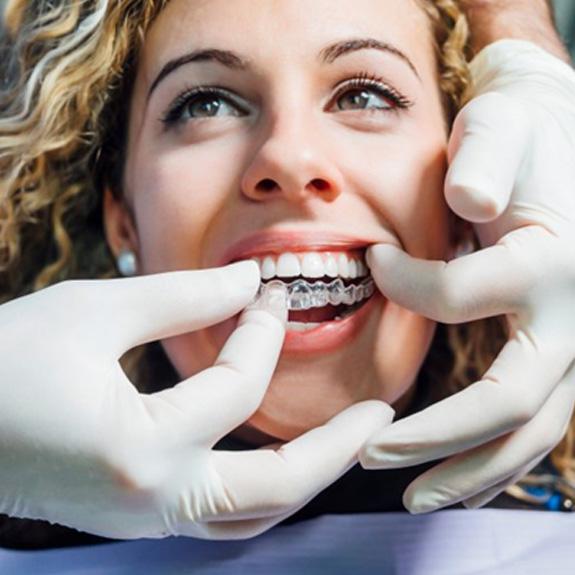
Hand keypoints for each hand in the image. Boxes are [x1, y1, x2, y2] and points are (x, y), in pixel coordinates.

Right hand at [0, 261, 392, 537]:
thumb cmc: (3, 359)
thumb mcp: (93, 311)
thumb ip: (182, 297)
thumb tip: (249, 283)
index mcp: (141, 448)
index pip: (236, 387)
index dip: (260, 332)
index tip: (267, 295)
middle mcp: (151, 501)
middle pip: (275, 489)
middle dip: (336, 448)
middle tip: (381, 414)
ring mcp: (144, 519)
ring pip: (251, 518)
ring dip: (305, 477)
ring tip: (344, 441)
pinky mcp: (136, 516)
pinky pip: (220, 516)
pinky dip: (261, 487)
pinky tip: (277, 454)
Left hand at [358, 40, 574, 512]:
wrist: (555, 135)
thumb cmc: (520, 133)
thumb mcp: (501, 128)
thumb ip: (486, 160)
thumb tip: (469, 202)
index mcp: (554, 259)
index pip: (460, 297)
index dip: (404, 285)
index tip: (370, 262)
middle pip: (510, 402)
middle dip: (436, 438)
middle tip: (371, 455)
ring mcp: (574, 342)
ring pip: (530, 432)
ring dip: (469, 470)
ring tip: (415, 496)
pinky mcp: (561, 352)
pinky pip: (533, 420)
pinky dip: (493, 455)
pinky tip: (456, 475)